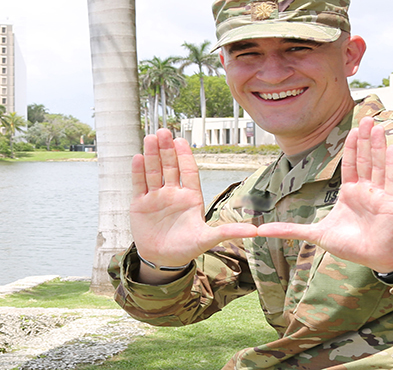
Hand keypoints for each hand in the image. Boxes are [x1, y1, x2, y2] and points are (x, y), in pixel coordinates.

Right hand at [130, 129, 257, 283]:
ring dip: (152, 155)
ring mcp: (155, 197)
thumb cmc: (187, 248)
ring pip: (153, 171)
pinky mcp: (140, 204)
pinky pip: (138, 184)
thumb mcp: (208, 239)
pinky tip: (138, 157)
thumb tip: (255, 232)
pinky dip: (137, 171)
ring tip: (150, 138)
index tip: (181, 141)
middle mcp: (173, 193)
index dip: (184, 156)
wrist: (163, 260)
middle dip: (166, 149)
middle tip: (164, 132)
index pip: (188, 171)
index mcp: (190, 196)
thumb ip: (229, 232)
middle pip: (169, 166)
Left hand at [255, 117, 392, 272]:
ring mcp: (379, 194)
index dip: (351, 147)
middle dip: (364, 139)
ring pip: (377, 164)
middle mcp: (365, 190)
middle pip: (364, 159)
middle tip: (366, 118)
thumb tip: (261, 230)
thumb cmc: (350, 246)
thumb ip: (291, 229)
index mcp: (349, 192)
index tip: (351, 130)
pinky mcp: (391, 202)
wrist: (374, 259)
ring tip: (377, 127)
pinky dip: (391, 164)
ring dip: (378, 146)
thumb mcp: (316, 234)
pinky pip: (391, 179)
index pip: (349, 164)